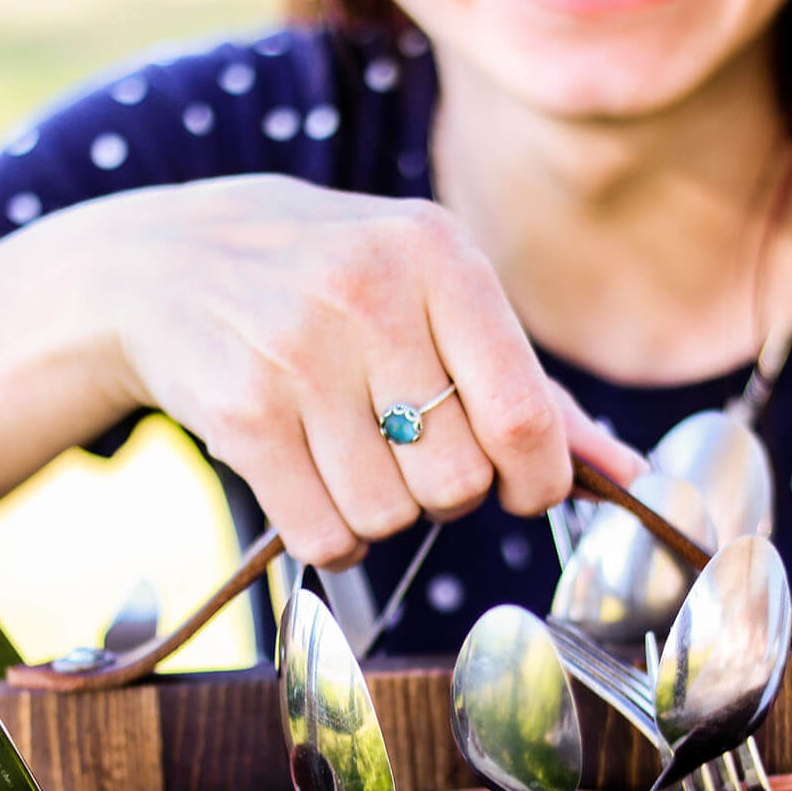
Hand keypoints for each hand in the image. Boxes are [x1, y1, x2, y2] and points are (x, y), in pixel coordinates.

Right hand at [95, 175, 643, 565]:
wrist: (163, 264)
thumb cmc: (332, 284)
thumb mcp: (433, 293)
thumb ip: (531, 384)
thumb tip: (628, 474)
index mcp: (438, 254)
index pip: (523, 413)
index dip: (538, 479)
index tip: (523, 486)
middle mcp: (369, 295)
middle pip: (459, 479)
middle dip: (448, 490)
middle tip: (412, 450)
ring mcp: (297, 355)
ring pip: (390, 516)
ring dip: (382, 511)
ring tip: (352, 452)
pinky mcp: (242, 414)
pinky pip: (325, 536)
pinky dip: (331, 534)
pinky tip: (312, 480)